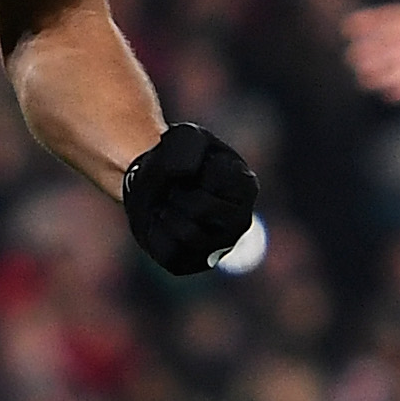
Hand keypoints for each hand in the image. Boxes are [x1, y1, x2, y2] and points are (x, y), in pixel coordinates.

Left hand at [123, 122, 259, 275]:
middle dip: (175, 194)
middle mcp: (240, 220)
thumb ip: (186, 148)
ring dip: (166, 214)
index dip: (190, 170)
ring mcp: (220, 246)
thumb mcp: (182, 138)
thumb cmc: (175, 158)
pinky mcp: (194, 263)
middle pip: (201, 210)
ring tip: (166, 205)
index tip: (189, 168)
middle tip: (171, 188)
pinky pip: (170, 254)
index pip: (215, 180)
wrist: (154, 181)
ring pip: (188, 236)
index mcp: (246, 185)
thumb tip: (184, 177)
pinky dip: (155, 233)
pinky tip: (161, 223)